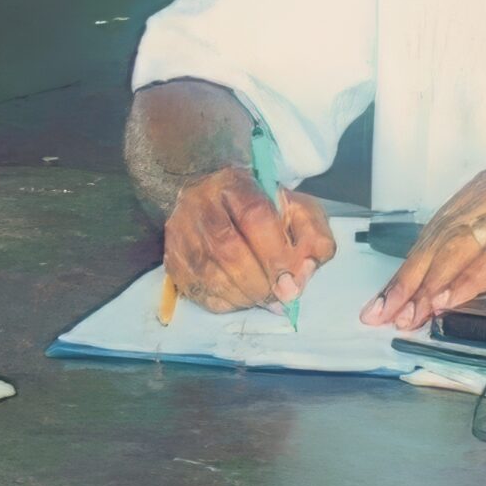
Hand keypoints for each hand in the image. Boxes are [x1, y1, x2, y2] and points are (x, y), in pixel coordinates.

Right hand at [164, 166, 334, 313]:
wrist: (221, 200)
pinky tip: (241, 299)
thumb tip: (300, 277)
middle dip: (259, 282)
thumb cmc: (267, 209)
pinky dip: (223, 302)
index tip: (289, 284)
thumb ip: (313, 239)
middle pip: (228, 249)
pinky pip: (196, 290)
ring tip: (263, 300)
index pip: (255, 217)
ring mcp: (180, 231)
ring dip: (242, 296)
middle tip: (279, 299)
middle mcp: (201, 202)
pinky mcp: (172, 258)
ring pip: (209, 273)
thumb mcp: (300, 212)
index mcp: (236, 183)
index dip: (274, 256)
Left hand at [363, 154, 485, 328]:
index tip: (385, 298)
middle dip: (406, 282)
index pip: (433, 231)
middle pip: (436, 242)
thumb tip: (459, 272)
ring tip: (409, 315)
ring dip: (428, 287)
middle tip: (381, 314)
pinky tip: (449, 300)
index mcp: (483, 189)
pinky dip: (467, 281)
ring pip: (457, 251)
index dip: (407, 267)